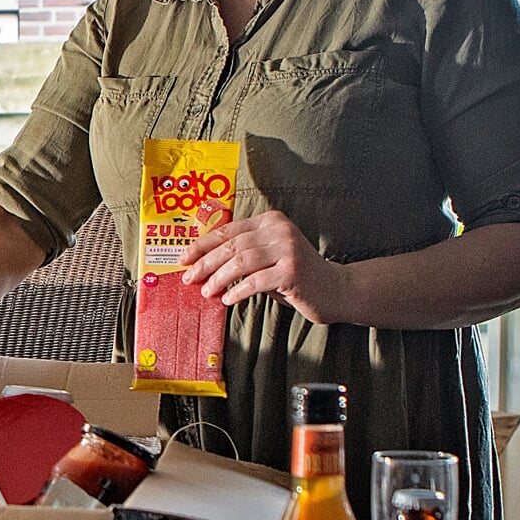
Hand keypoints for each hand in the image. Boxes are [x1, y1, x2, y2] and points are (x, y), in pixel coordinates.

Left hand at [180, 209, 346, 323]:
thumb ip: (244, 255)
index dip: (202, 244)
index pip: (229, 230)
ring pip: (241, 262)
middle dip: (205, 262)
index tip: (183, 258)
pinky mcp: (292, 271)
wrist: (336, 289)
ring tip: (206, 291)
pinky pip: (256, 281)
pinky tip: (228, 299)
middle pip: (232, 245)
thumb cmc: (296, 276)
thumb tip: (203, 265)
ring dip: (218, 278)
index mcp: (271, 221)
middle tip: (189, 277)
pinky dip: (238, 291)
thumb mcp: (269, 258)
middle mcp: (279, 230)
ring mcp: (288, 249)